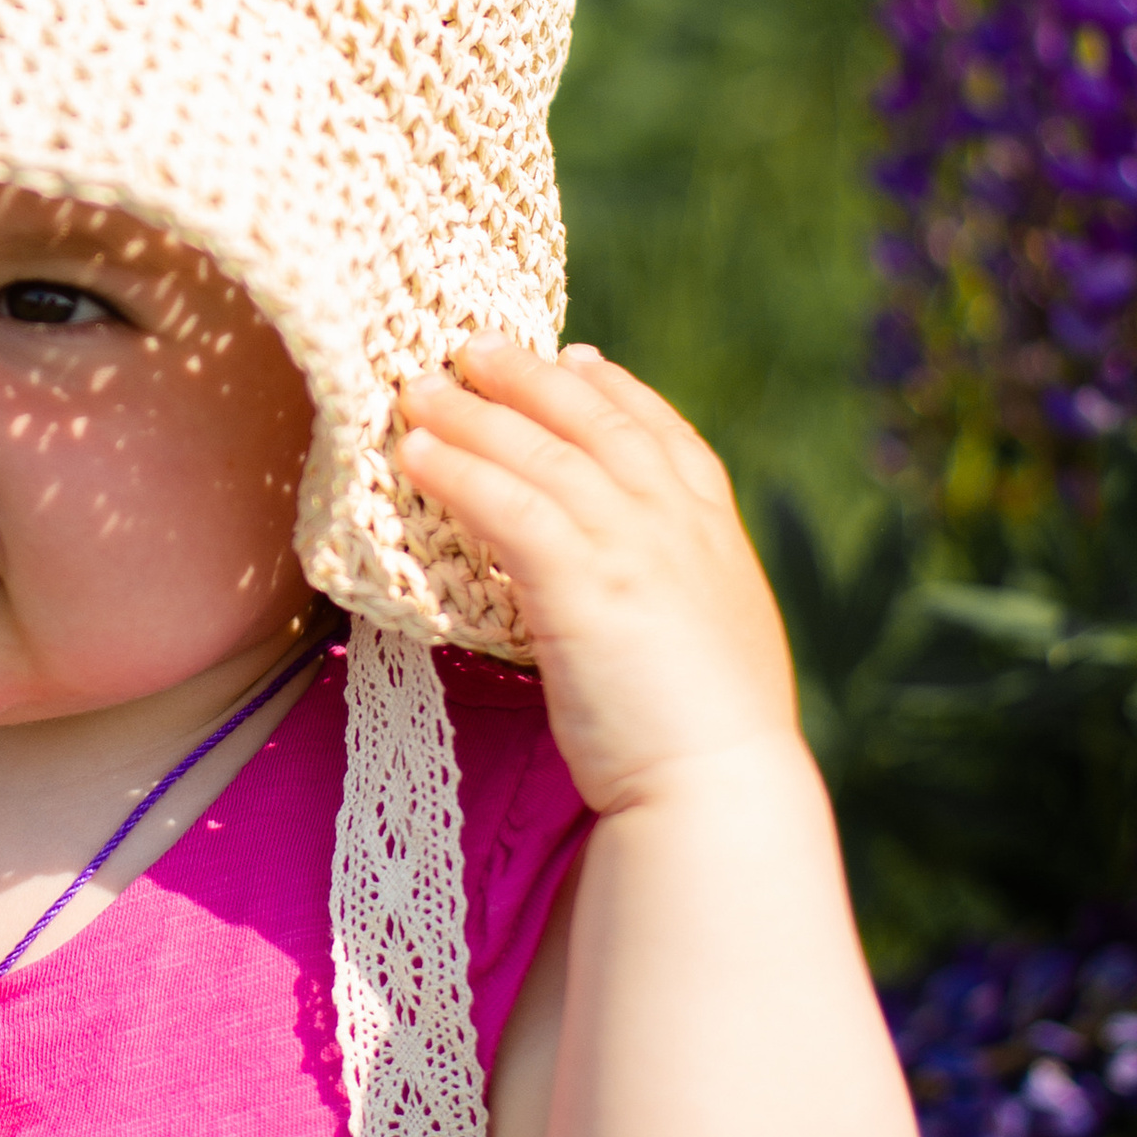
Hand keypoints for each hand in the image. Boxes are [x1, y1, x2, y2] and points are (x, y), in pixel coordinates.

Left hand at [394, 339, 797, 817]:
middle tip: (473, 346)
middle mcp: (677, 527)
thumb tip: (635, 592)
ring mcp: (634, 549)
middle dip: (530, 378)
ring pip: (543, 455)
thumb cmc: (701, 743)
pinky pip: (509, 506)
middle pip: (595, 424)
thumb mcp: (703, 646)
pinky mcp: (585, 585)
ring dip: (474, 413)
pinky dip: (460, 472)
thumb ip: (670, 599)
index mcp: (713, 538)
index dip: (614, 391)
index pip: (663, 437)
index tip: (575, 357)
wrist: (719, 789)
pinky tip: (417, 454)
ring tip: (417, 387)